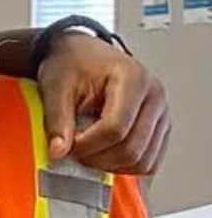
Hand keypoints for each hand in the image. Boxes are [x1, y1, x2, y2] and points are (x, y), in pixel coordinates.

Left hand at [37, 31, 168, 174]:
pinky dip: (123, 165)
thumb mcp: (55, 85)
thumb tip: (58, 152)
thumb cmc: (71, 63)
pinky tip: (102, 151)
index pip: (115, 128)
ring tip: (87, 150)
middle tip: (73, 152)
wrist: (81, 52)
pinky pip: (149, 163)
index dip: (88, 145)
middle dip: (99, 158)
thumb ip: (57, 119)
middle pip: (132, 149)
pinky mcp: (160, 129)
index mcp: (132, 78)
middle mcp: (154, 96)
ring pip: (144, 162)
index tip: (67, 147)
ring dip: (111, 165)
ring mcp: (162, 114)